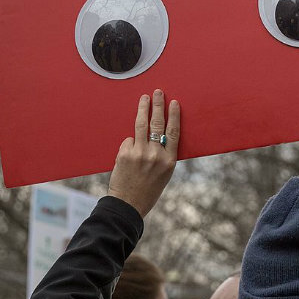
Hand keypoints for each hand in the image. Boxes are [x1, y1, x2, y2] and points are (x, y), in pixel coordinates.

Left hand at [107, 89, 179, 216]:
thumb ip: (164, 155)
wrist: (128, 205)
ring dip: (143, 108)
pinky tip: (129, 152)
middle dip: (158, 105)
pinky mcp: (125, 154)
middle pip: (158, 123)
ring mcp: (139, 154)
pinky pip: (128, 141)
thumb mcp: (164, 174)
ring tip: (144, 98)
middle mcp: (156, 155)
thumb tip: (159, 134)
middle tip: (158, 92)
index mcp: (169, 161)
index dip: (174, 115)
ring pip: (142, 125)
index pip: (174, 132)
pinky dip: (129, 143)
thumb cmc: (148, 190)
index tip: (174, 102)